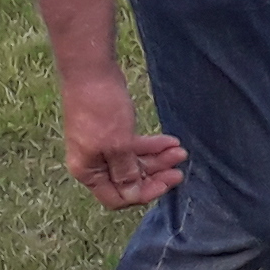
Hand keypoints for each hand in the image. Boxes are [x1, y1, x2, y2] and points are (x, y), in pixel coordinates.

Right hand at [59, 69, 185, 210]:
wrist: (91, 72)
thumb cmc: (101, 108)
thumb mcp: (117, 144)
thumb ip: (126, 171)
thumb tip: (132, 194)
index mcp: (88, 171)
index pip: (117, 197)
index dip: (143, 193)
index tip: (166, 183)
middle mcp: (93, 163)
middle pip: (128, 180)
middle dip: (155, 175)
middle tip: (180, 170)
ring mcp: (102, 147)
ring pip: (134, 162)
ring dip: (158, 158)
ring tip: (181, 152)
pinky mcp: (112, 131)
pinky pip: (134, 145)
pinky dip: (151, 145)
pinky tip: (170, 141)